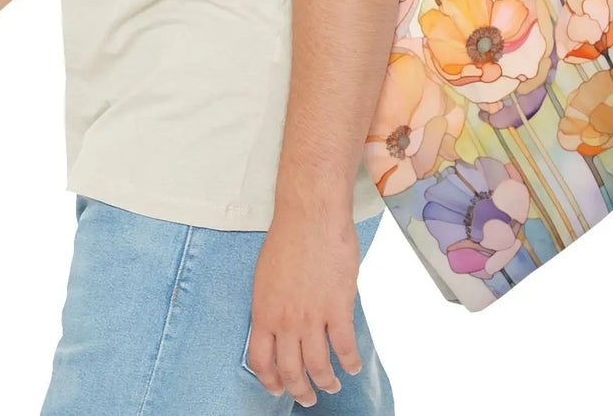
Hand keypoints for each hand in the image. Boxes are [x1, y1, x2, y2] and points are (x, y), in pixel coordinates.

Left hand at [245, 206, 363, 408]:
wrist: (311, 215)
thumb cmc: (288, 237)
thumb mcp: (266, 276)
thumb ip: (272, 306)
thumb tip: (280, 326)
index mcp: (263, 312)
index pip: (260, 361)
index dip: (270, 381)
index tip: (278, 388)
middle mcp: (285, 321)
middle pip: (291, 371)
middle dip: (300, 391)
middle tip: (308, 397)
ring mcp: (312, 317)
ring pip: (319, 366)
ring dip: (326, 382)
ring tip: (331, 385)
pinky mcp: (338, 308)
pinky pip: (345, 347)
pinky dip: (349, 362)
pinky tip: (352, 366)